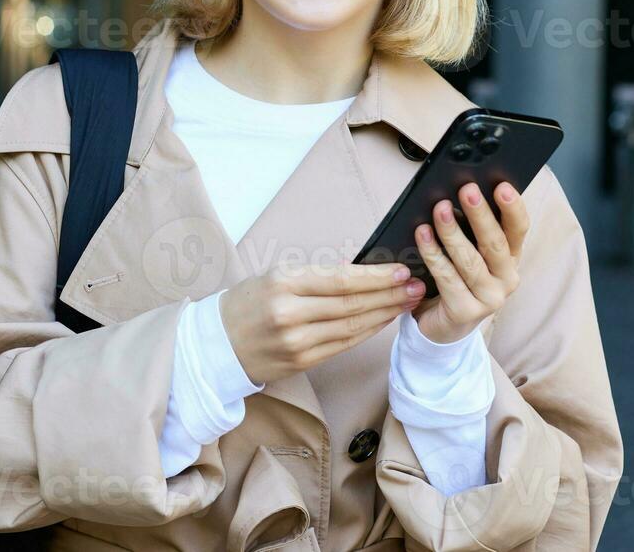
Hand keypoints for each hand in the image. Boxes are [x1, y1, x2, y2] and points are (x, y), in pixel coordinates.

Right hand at [220, 261, 426, 384]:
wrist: (216, 343)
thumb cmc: (247, 302)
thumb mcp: (274, 275)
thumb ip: (315, 275)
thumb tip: (359, 272)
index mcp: (283, 282)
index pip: (341, 279)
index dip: (376, 277)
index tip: (401, 270)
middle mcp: (290, 313)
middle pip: (352, 304)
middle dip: (390, 295)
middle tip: (416, 286)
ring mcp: (297, 342)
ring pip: (352, 327)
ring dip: (385, 314)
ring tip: (408, 302)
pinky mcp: (301, 362)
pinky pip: (343, 345)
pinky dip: (367, 332)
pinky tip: (383, 321)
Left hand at [410, 180, 528, 343]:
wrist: (442, 326)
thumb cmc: (455, 280)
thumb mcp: (469, 253)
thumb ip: (470, 230)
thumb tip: (456, 194)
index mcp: (511, 259)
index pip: (519, 229)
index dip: (512, 208)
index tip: (501, 185)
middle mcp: (506, 279)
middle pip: (495, 243)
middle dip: (480, 214)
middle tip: (467, 189)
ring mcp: (489, 299)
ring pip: (470, 260)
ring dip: (452, 232)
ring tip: (439, 209)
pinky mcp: (466, 312)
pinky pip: (447, 277)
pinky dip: (433, 254)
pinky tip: (422, 235)